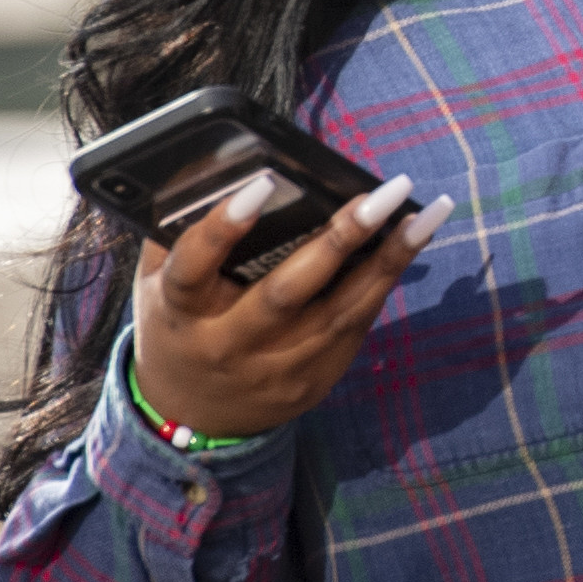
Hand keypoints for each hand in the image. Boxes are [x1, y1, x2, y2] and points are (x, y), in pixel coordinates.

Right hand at [134, 167, 442, 442]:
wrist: (195, 417)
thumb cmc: (180, 327)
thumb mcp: (157, 285)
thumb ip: (176, 233)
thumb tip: (221, 164)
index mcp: (182, 312)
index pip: (194, 268)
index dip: (223, 228)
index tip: (263, 185)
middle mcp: (229, 343)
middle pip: (286, 292)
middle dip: (338, 241)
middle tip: (381, 196)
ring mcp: (276, 366)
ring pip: (339, 311)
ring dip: (387, 261)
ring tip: (425, 216)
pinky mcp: (313, 379)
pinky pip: (355, 325)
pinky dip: (384, 282)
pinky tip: (411, 243)